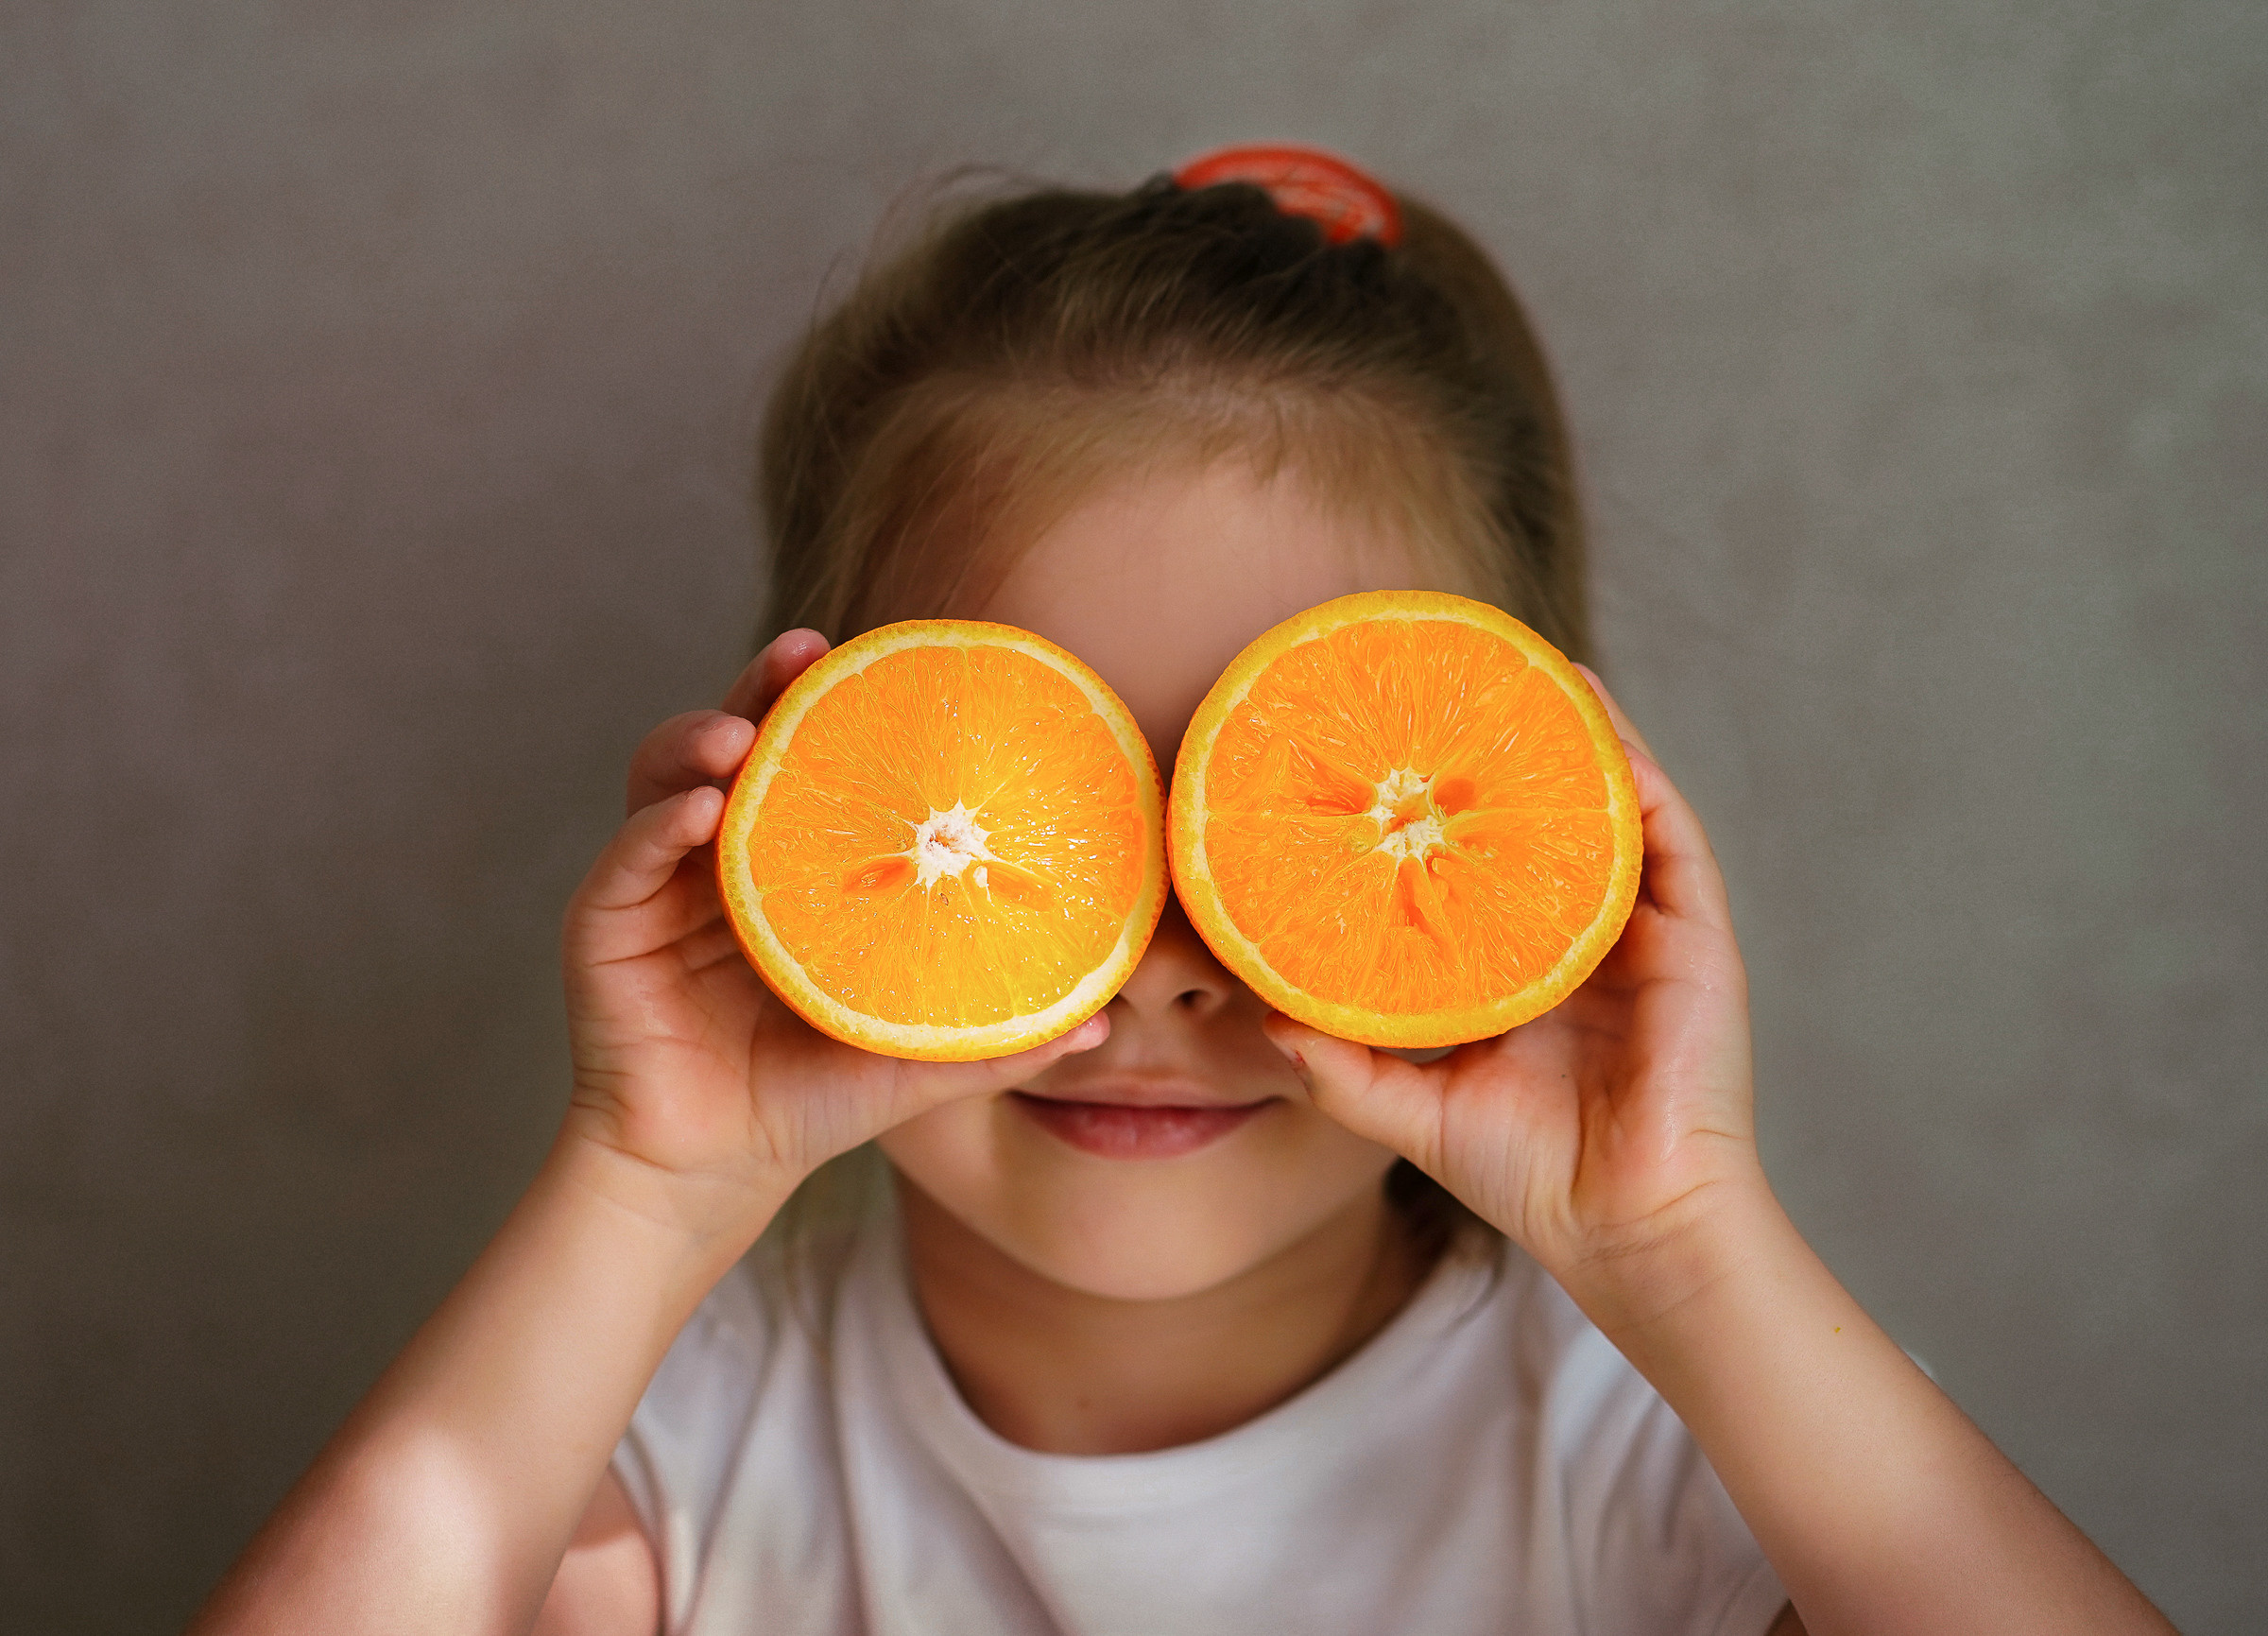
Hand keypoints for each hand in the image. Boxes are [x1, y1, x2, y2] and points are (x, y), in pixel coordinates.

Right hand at [559, 630, 1106, 1247]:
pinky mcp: (605, 929)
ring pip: (664, 779)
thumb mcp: (913, 1060)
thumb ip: (996, 1037)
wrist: (713, 1176)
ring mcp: (656, 888)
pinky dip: (656, 826)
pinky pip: (624, 859)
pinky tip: (701, 812)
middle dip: (762, 687)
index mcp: (788, 870)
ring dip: (700, 742)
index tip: (869, 656)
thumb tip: (1103, 1025)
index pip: (805, 761)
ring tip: (745, 737)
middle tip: (805, 653)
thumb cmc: (809, 1102)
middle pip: (733, 744)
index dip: (827, 703)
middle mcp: (718, 860)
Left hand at [1268, 669, 1766, 1330]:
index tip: (1394, 755)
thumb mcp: (1412, 1111)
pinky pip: (1666, 835)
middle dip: (1510, 755)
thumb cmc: (1530, 1177)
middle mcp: (1582, 941)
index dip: (1446, 812)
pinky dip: (1632, 773)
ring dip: (1576, 738)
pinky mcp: (1694, 937)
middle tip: (1460, 684)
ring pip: (1608, 810)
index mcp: (1524, 974)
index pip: (1483, 869)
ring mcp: (1643, 934)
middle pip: (1547, 824)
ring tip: (1532, 670)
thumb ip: (1342, 1066)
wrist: (1626, 1228)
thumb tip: (1262, 1015)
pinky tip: (1594, 724)